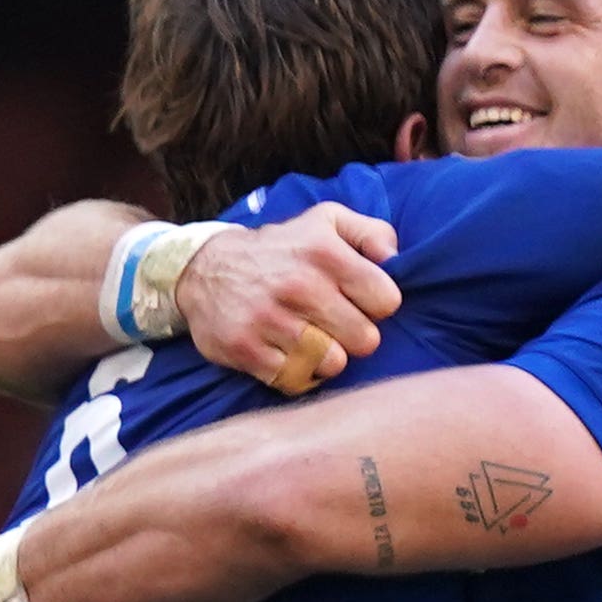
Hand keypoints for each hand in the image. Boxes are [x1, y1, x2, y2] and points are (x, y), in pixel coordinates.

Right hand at [179, 204, 398, 397]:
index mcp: (325, 253)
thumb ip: (371, 231)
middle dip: (354, 336)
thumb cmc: (280, 249)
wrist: (205, 269)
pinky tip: (290, 355)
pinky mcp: (245, 349)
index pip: (386, 301)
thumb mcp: (326, 221)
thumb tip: (395, 258)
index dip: (376, 306)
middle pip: (364, 340)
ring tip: (314, 343)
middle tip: (336, 327)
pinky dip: (297, 373)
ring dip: (327, 358)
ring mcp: (269, 320)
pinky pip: (294, 380)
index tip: (359, 303)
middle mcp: (298, 285)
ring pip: (331, 363)